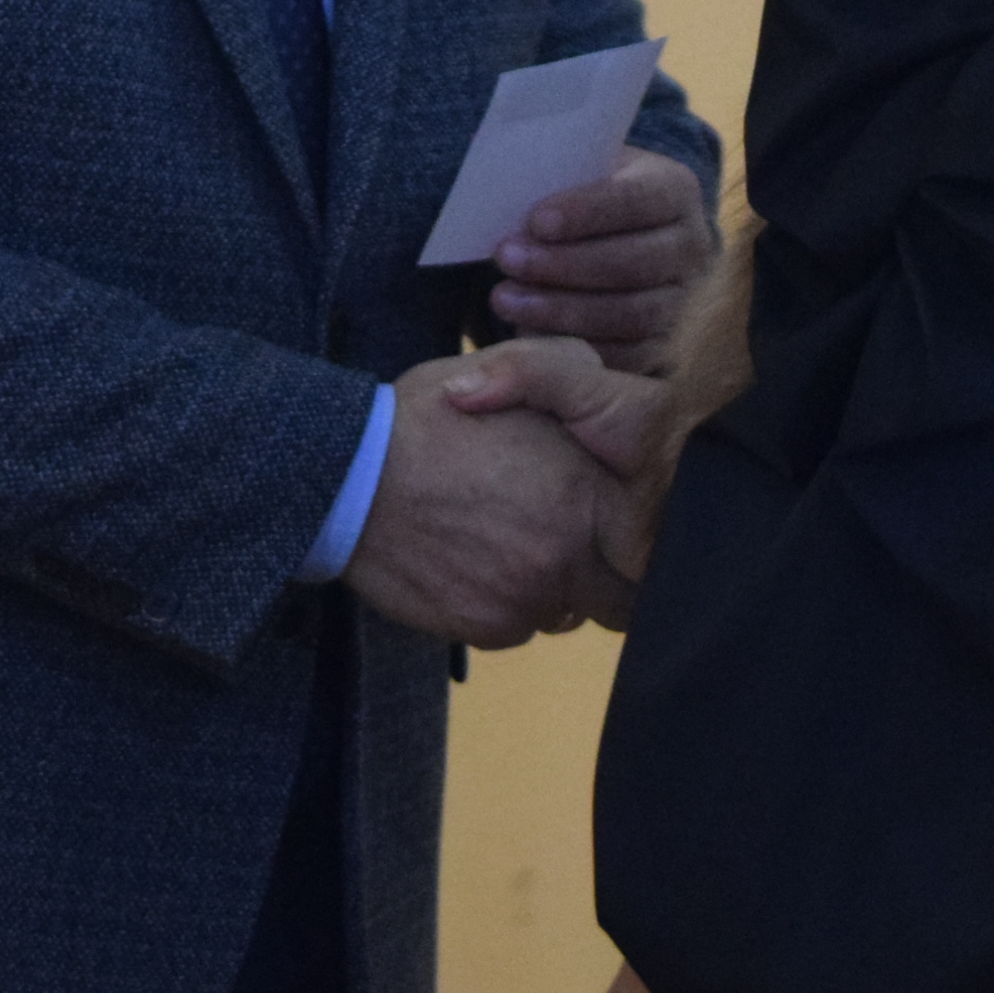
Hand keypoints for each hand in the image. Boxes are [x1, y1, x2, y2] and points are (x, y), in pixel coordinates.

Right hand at [444, 336, 671, 606]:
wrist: (346, 480)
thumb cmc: (422, 421)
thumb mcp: (503, 365)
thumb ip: (566, 367)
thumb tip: (601, 376)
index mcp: (581, 491)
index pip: (648, 538)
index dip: (640, 532)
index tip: (616, 520)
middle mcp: (563, 554)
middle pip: (621, 595)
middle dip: (606, 575)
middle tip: (570, 544)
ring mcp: (525, 597)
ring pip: (566, 611)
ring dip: (550, 587)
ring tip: (508, 544)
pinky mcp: (486, 627)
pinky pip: (518, 626)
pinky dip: (504, 604)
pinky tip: (474, 563)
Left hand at [492, 147, 713, 370]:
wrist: (624, 236)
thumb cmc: (589, 197)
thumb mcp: (583, 169)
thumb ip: (559, 178)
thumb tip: (509, 204)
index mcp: (675, 190)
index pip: (637, 200)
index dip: (586, 212)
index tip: (535, 221)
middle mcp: (692, 247)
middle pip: (633, 263)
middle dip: (564, 265)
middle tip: (507, 259)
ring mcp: (684, 301)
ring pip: (630, 315)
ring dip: (561, 310)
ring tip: (506, 299)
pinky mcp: (666, 344)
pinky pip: (625, 356)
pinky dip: (573, 349)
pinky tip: (527, 330)